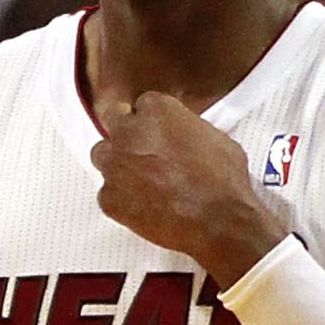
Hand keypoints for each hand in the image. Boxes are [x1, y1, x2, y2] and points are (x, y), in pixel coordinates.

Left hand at [91, 89, 287, 288]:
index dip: (150, 120)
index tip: (155, 130)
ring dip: (117, 163)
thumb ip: (185, 128)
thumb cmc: (222, 180)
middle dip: (126, 134)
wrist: (218, 219)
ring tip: (141, 179)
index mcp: (157, 110)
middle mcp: (129, 133)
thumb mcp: (213, 136)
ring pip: (102, 156)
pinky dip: (120, 197)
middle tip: (141, 149)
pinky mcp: (108, 197)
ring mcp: (114, 166)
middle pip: (114, 123)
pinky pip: (106, 192)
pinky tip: (142, 203)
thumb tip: (179, 134)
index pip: (142, 104)